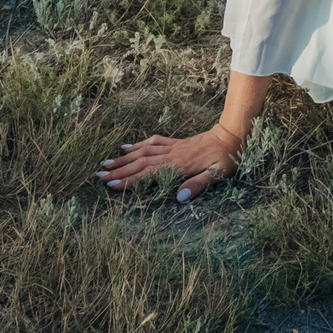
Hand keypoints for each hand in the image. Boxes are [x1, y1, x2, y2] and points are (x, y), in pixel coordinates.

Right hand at [99, 124, 242, 202]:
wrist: (233, 134)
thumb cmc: (227, 157)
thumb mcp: (218, 174)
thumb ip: (198, 185)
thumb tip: (178, 198)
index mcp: (179, 165)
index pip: (148, 173)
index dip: (129, 180)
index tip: (111, 185)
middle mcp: (172, 155)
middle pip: (140, 162)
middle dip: (119, 170)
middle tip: (98, 176)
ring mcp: (173, 147)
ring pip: (143, 151)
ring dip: (124, 158)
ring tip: (105, 163)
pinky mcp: (176, 143)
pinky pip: (153, 143)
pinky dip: (138, 145)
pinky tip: (127, 147)